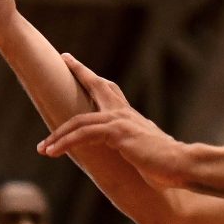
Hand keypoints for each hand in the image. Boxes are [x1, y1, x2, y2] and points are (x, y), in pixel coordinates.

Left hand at [38, 54, 187, 186]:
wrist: (181, 164)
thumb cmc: (166, 164)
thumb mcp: (145, 151)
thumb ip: (136, 146)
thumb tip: (133, 150)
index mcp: (131, 117)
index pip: (111, 92)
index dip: (95, 79)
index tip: (81, 66)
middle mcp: (125, 114)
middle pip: (98, 85)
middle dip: (80, 72)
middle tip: (66, 59)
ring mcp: (121, 121)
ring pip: (79, 120)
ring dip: (57, 135)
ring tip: (41, 148)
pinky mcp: (117, 132)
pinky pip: (83, 134)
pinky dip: (65, 142)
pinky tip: (52, 152)